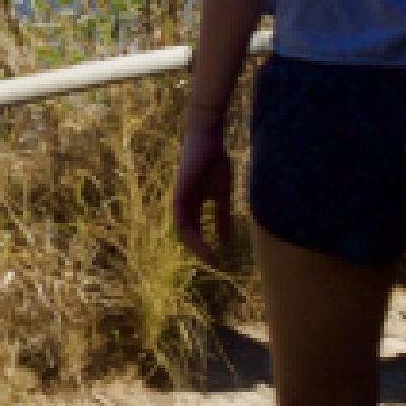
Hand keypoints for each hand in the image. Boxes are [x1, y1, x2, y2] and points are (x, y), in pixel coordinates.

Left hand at [173, 110, 240, 266]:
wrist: (208, 140)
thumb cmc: (215, 163)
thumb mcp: (222, 195)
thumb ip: (222, 216)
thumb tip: (226, 240)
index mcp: (191, 205)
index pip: (193, 232)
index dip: (203, 247)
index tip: (217, 260)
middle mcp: (182, 205)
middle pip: (186, 235)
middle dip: (199, 250)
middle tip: (213, 264)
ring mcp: (179, 200)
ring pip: (182, 229)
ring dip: (195, 245)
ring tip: (208, 257)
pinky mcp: (179, 193)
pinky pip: (181, 218)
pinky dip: (190, 231)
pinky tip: (199, 240)